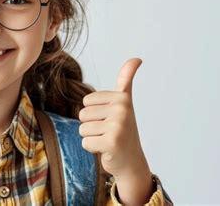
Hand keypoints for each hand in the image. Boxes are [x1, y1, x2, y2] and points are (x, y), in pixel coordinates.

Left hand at [78, 58, 149, 178]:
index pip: (86, 102)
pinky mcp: (111, 142)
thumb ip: (125, 79)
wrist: (132, 160)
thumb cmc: (123, 129)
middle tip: (108, 132)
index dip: (94, 113)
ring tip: (107, 139)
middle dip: (92, 126)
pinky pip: (85, 142)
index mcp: (122, 98)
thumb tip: (136, 58)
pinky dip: (93, 149)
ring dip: (92, 138)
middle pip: (83, 114)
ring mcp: (118, 126)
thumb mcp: (124, 102)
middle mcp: (122, 109)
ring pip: (82, 129)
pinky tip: (107, 150)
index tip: (111, 119)